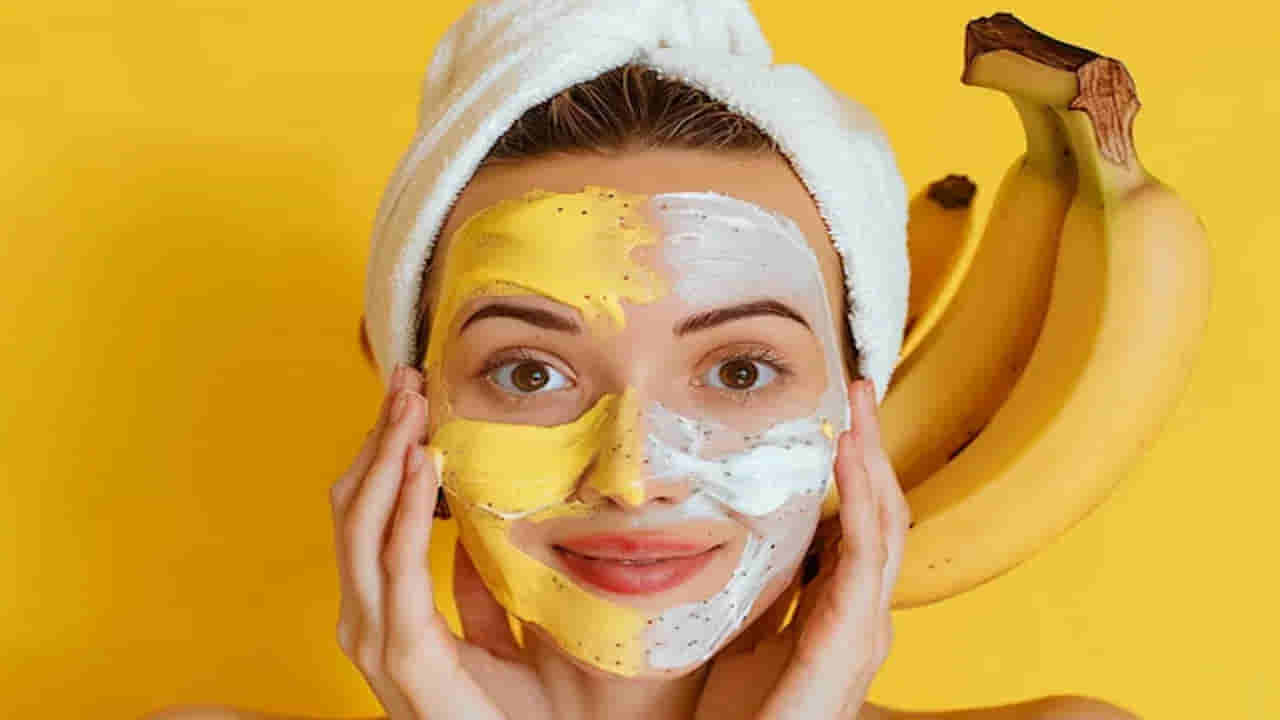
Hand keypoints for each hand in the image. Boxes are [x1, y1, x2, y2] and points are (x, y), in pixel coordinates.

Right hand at [329, 363, 513, 718]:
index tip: (408, 399)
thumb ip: (474, 592)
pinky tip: (420, 464)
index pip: (365, 517)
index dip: (379, 454)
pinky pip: (398, 566)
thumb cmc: (506, 715)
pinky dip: (407, 509)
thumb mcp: (492, 638)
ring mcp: (375, 638)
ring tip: (412, 403)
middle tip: (406, 379)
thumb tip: (474, 537)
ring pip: (362, 527)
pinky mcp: (405, 653)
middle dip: (376, 440)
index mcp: (381, 614)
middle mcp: (365, 621)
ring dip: (386, 457)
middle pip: (353, 510)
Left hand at [697, 378, 910, 719]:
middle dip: (874, 449)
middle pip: (880, 513)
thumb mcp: (748, 633)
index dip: (857, 469)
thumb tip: (746, 535)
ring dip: (873, 458)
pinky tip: (849, 453)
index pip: (857, 523)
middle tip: (859, 391)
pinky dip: (861, 496)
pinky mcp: (853, 635)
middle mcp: (862, 612)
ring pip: (883, 522)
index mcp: (840, 609)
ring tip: (860, 406)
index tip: (840, 416)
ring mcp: (865, 624)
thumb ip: (764, 589)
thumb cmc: (746, 713)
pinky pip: (864, 551)